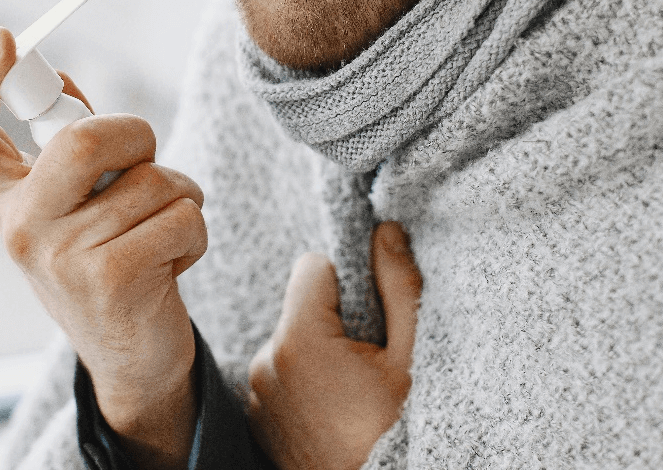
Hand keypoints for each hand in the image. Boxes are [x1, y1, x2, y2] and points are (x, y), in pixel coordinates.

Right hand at [0, 28, 207, 469]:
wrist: (132, 358)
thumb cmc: (108, 262)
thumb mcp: (75, 207)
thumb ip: (69, 149)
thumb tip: (62, 81)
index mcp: (6, 201)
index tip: (2, 39)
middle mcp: (21, 228)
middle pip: (84, 139)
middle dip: (137, 135)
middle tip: (146, 157)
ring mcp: (63, 258)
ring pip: (153, 180)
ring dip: (179, 196)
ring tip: (159, 233)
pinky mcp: (114, 281)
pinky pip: (182, 215)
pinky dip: (194, 232)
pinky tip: (171, 262)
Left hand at [246, 222, 420, 469]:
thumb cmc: (389, 431)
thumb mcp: (408, 359)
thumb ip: (398, 288)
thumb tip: (385, 231)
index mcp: (301, 339)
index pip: (312, 266)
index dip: (345, 279)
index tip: (366, 313)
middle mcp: (267, 358)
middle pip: (301, 305)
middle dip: (332, 319)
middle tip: (363, 360)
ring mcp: (256, 388)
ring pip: (290, 338)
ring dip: (316, 351)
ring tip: (347, 390)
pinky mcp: (254, 408)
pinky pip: (278, 371)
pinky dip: (301, 379)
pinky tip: (327, 406)